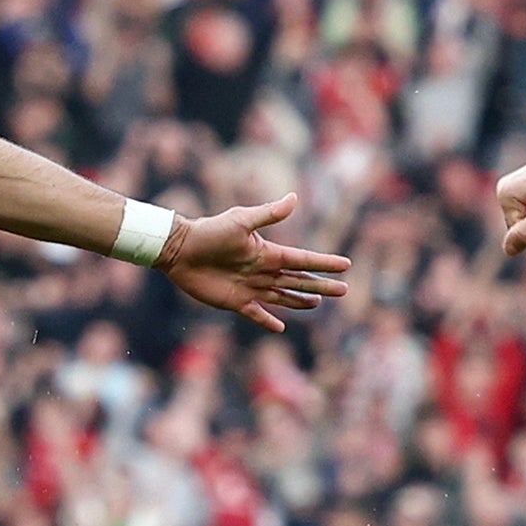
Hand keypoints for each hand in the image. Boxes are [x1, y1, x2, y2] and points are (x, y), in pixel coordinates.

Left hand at [160, 192, 352, 332]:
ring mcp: (250, 288)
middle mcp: (262, 271)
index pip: (302, 260)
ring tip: (317, 303)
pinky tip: (280, 327)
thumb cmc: (209, 232)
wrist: (180, 249)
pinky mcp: (234, 302)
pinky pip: (256, 313)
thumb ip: (268, 214)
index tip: (345, 265)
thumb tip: (294, 198)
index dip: (324, 263)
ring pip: (282, 296)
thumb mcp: (241, 220)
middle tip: (343, 290)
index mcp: (267, 253)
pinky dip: (268, 321)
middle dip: (320, 285)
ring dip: (300, 301)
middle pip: (298, 281)